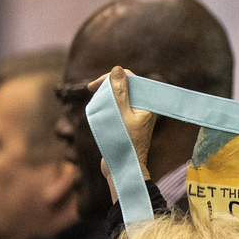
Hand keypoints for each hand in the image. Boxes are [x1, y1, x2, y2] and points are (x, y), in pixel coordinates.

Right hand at [94, 66, 155, 183]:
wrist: (124, 168)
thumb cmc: (124, 143)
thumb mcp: (120, 115)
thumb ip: (120, 92)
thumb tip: (118, 70)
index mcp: (147, 105)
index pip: (132, 79)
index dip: (112, 77)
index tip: (94, 86)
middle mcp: (144, 108)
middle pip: (126, 86)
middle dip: (108, 85)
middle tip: (91, 90)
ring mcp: (137, 115)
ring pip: (121, 96)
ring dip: (107, 96)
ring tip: (95, 101)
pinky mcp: (129, 122)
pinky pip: (119, 107)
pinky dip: (108, 106)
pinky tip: (100, 111)